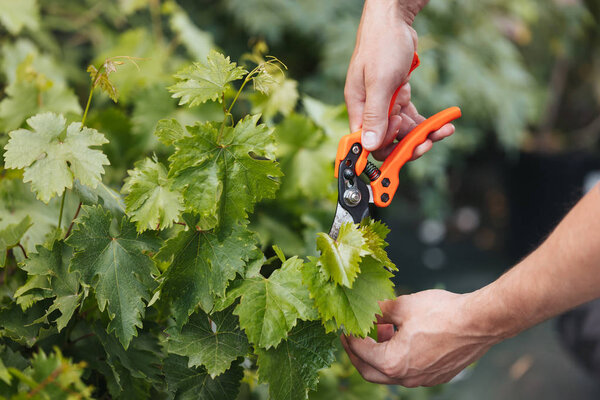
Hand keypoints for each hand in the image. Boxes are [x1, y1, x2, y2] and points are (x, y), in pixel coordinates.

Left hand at [340, 289, 500, 386]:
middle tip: (350, 338)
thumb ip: (379, 310)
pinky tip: (400, 340)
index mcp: (393, 362)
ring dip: (378, 357)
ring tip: (376, 336)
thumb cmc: (442, 313)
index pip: (359, 351)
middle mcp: (406, 378)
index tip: (345, 325)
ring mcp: (423, 380)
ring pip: (389, 374)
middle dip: (356, 355)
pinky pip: (408, 372)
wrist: (479, 322)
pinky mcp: (436, 376)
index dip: (349, 337)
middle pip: (369, 372)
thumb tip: (366, 310)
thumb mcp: (403, 305)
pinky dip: (397, 359)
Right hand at [345, 0, 454, 159]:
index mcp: (358, 108)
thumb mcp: (379, 81)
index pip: (367, 143)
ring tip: (445, 129)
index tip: (405, 142)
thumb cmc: (381, 45)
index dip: (386, 148)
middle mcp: (370, 110)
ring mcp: (385, 104)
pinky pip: (412, 118)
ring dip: (423, 134)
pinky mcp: (398, 97)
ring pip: (403, 132)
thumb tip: (369, 145)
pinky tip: (443, 123)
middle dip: (409, 145)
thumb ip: (375, 114)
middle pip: (388, 141)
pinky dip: (426, 123)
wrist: (393, 19)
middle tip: (429, 142)